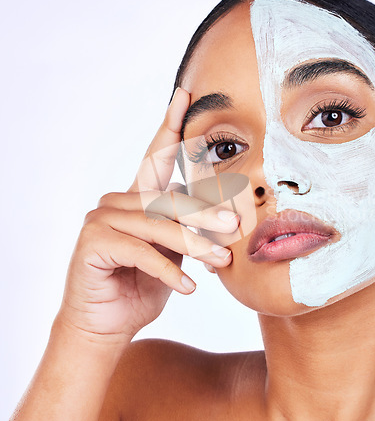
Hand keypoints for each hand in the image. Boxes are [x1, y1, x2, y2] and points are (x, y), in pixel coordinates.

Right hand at [56, 88, 238, 343]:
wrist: (108, 326)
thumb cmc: (143, 287)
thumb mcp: (175, 254)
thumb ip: (189, 229)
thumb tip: (226, 214)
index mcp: (137, 198)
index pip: (156, 157)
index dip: (170, 125)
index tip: (185, 94)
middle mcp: (117, 201)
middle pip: (169, 197)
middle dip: (204, 213)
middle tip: (235, 226)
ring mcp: (101, 219)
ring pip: (158, 224)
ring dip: (193, 244)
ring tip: (220, 261)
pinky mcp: (93, 243)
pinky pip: (140, 251)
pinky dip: (167, 270)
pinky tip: (188, 287)